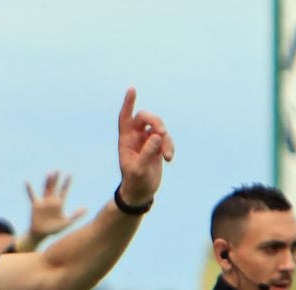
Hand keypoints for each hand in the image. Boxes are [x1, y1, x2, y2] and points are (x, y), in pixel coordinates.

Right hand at [24, 172, 85, 243]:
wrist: (41, 233)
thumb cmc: (54, 229)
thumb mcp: (67, 222)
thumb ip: (76, 215)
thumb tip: (86, 208)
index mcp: (59, 204)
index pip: (64, 191)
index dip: (67, 183)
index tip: (70, 174)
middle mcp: (51, 200)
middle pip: (55, 187)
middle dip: (57, 179)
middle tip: (58, 170)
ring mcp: (43, 202)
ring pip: (46, 189)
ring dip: (48, 182)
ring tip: (49, 173)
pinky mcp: (36, 205)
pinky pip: (32, 196)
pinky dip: (30, 189)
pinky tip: (27, 182)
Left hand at [115, 88, 173, 207]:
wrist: (141, 193)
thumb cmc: (135, 182)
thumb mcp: (139, 170)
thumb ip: (147, 153)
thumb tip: (157, 136)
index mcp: (126, 140)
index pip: (125, 117)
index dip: (128, 103)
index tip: (132, 90)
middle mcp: (136, 137)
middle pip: (146, 118)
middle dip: (156, 122)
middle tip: (162, 132)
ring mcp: (147, 141)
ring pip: (159, 129)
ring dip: (166, 139)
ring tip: (168, 156)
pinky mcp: (157, 147)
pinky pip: (166, 139)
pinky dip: (170, 146)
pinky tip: (169, 158)